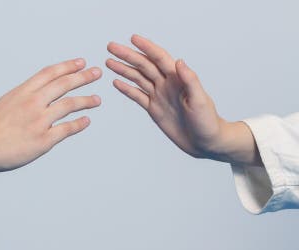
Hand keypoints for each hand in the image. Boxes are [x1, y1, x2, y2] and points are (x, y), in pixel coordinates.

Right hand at [0, 58, 102, 172]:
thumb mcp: (3, 104)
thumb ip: (20, 100)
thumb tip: (35, 100)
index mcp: (22, 92)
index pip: (50, 73)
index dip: (67, 66)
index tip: (79, 63)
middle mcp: (33, 102)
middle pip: (64, 84)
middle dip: (82, 77)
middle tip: (95, 73)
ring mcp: (39, 120)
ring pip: (69, 104)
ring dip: (86, 100)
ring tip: (96, 99)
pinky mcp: (43, 139)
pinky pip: (66, 129)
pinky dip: (78, 124)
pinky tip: (86, 120)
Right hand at [106, 34, 259, 164]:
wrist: (205, 142)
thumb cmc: (207, 121)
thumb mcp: (200, 100)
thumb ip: (190, 80)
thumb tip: (179, 62)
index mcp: (178, 79)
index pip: (159, 58)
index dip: (146, 48)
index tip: (133, 39)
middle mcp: (167, 84)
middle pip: (144, 65)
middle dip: (127, 56)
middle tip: (111, 47)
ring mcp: (159, 95)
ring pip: (138, 78)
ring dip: (124, 69)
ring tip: (110, 62)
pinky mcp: (154, 109)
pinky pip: (137, 96)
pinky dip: (127, 88)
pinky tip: (117, 82)